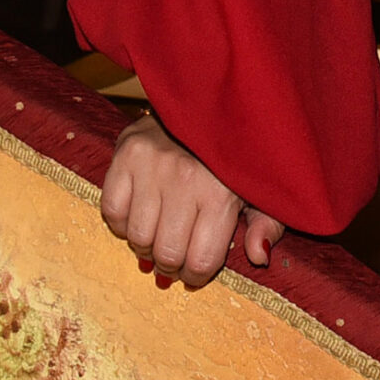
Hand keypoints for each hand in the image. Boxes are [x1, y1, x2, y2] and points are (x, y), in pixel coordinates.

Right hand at [98, 113, 285, 287]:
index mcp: (222, 193)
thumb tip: (259, 257)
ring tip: (161, 234)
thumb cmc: (239, 155)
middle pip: (165, 253)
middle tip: (176, 257)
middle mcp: (185, 179)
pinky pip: (112, 211)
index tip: (197, 270)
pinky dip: (123, 223)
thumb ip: (267, 223)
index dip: (196, 275)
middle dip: (171, 265)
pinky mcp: (127, 153)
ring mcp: (152, 165)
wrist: (209, 104)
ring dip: (147, 246)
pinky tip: (142, 214)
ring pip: (136, 237)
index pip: (200, 261)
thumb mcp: (264, 188)